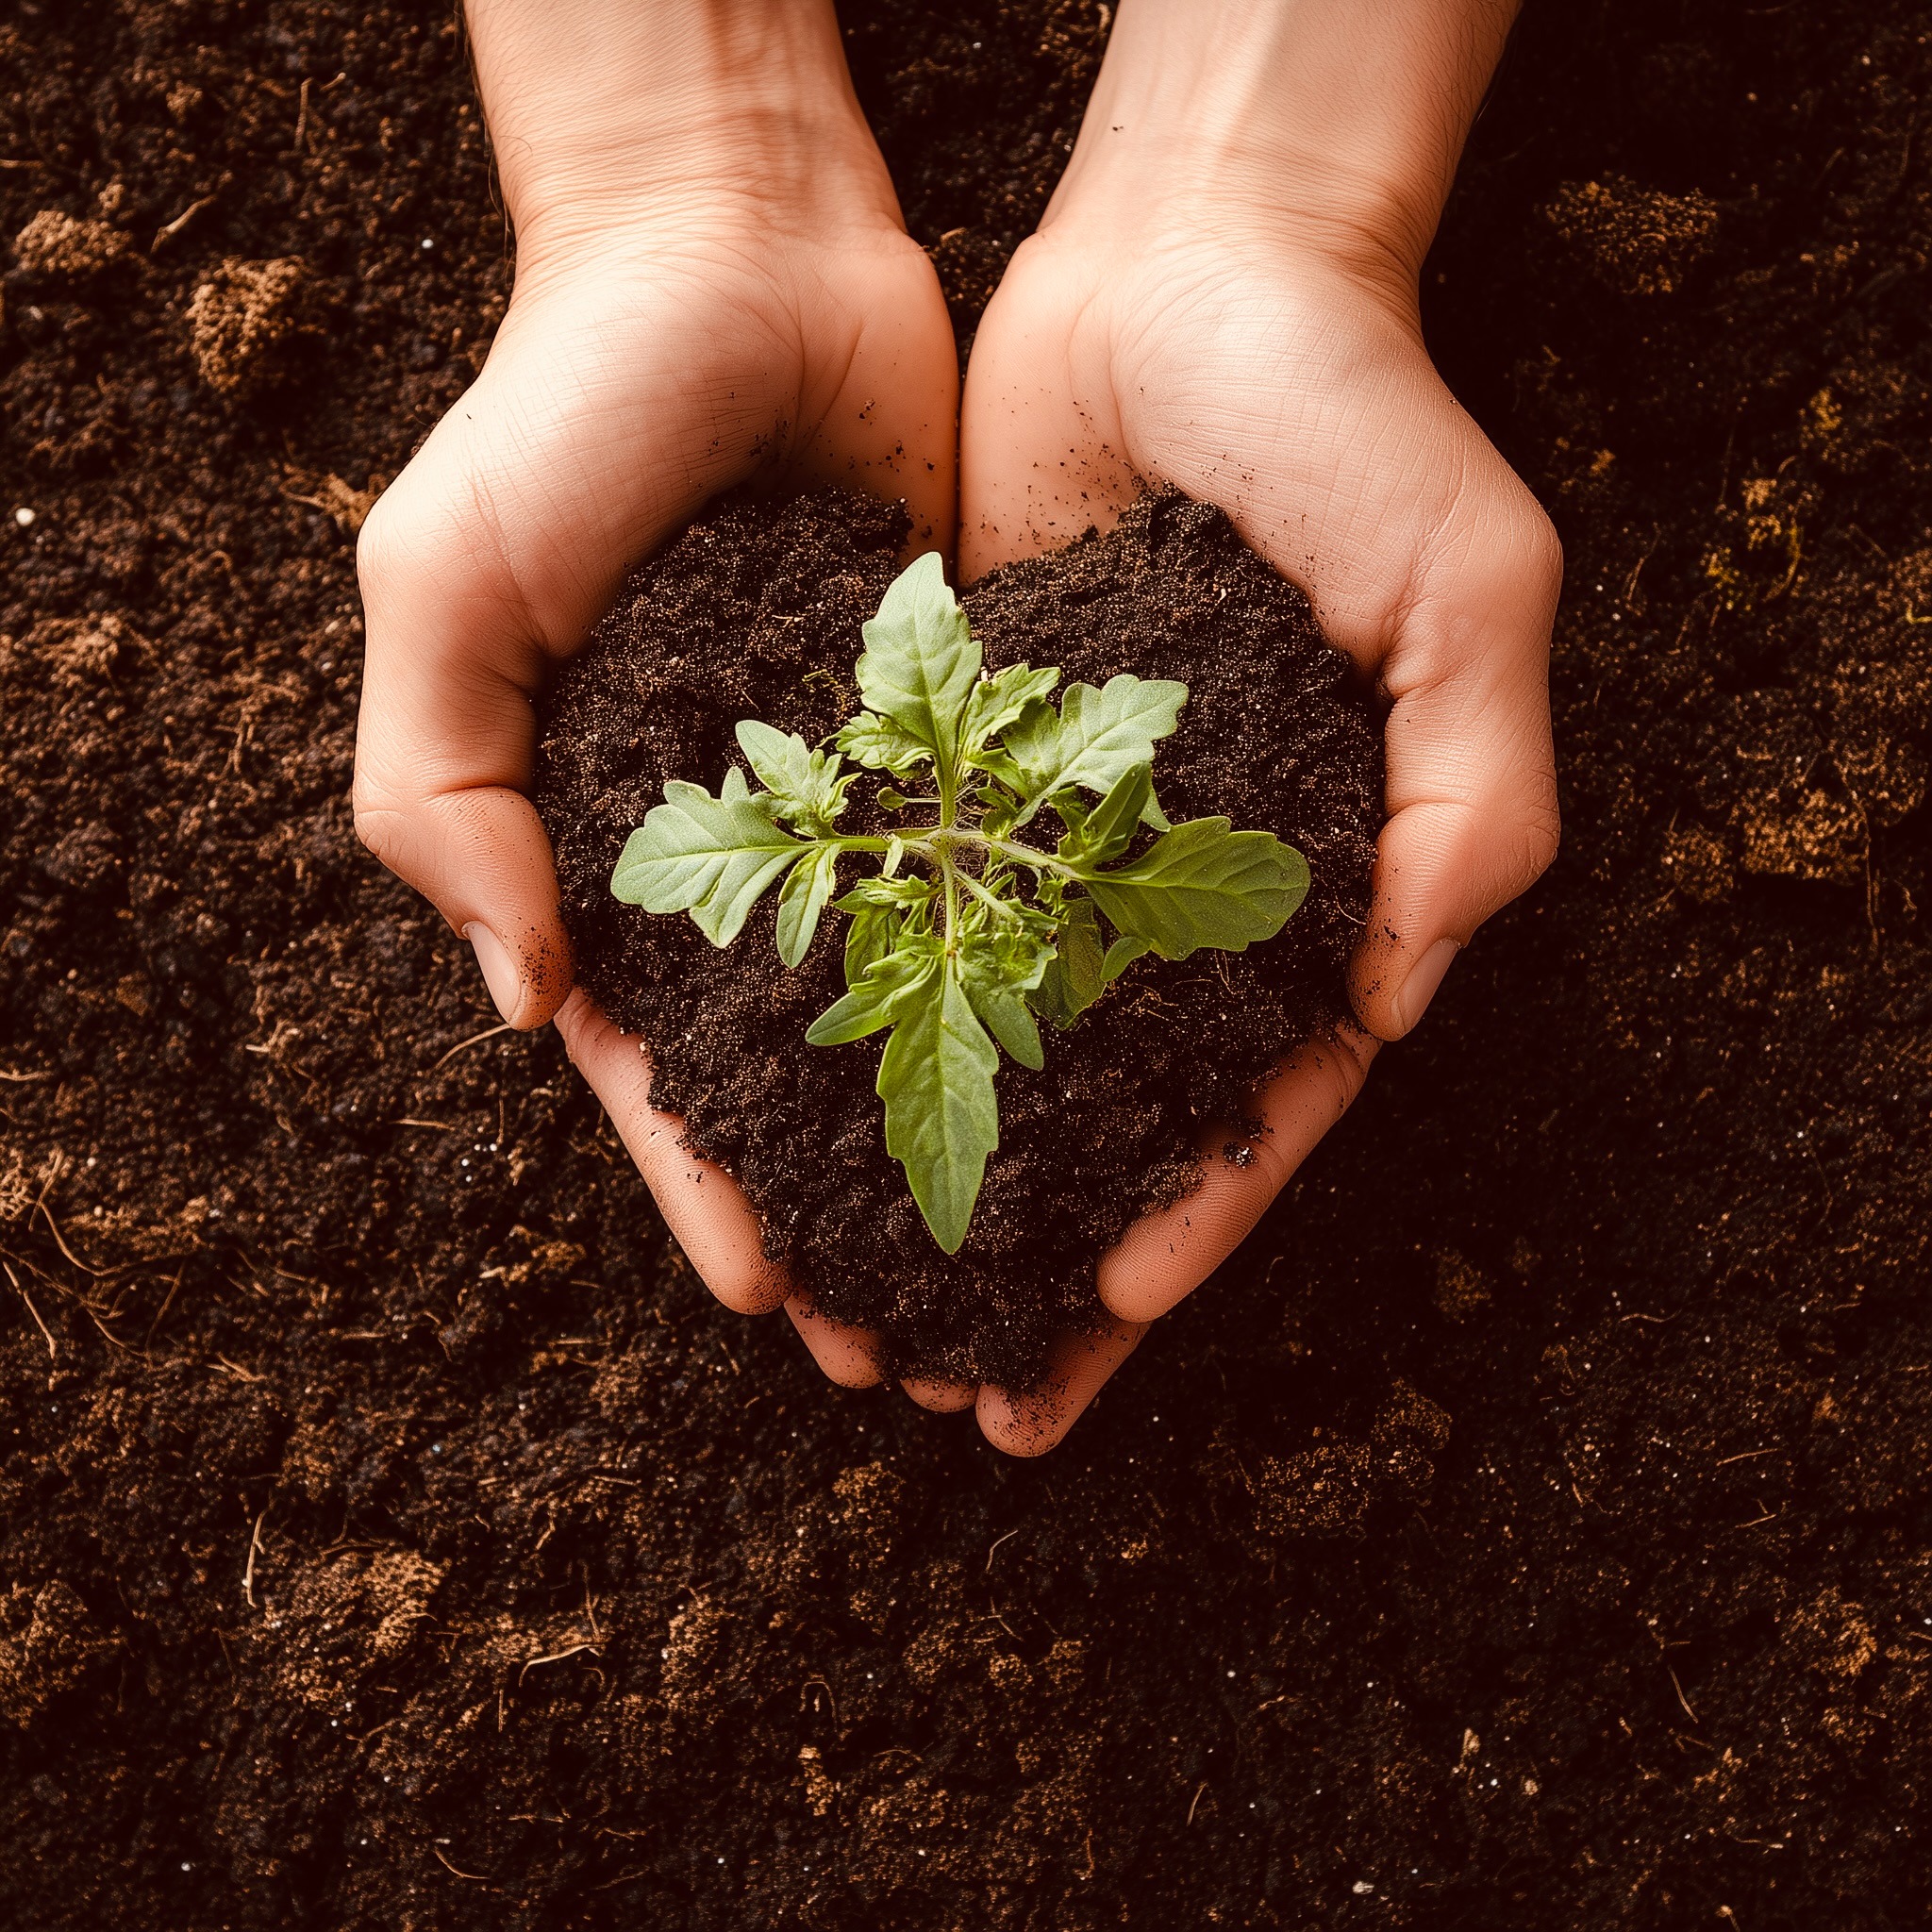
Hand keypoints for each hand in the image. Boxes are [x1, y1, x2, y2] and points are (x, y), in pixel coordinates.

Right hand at [352, 3, 953, 1343]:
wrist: (741, 250)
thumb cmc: (565, 410)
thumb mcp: (445, 591)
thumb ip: (451, 794)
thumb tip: (529, 997)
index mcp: (618, 846)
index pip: (665, 1059)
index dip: (709, 1184)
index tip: (772, 1302)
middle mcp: (755, 846)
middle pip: (809, 1067)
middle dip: (856, 1206)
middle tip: (919, 1343)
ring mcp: (876, 794)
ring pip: (930, 1002)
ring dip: (972, 1135)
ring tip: (1039, 1261)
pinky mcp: (979, 725)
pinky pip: (1022, 872)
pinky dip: (1057, 975)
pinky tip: (1115, 1072)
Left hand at [947, 0, 1561, 1450]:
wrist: (1187, 263)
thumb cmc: (1356, 414)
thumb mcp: (1468, 593)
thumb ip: (1466, 796)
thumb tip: (1397, 1000)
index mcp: (1308, 875)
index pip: (1256, 1087)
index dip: (1198, 1205)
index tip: (1116, 1310)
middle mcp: (1172, 877)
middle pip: (1106, 1105)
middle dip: (1048, 1251)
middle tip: (972, 1397)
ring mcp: (1054, 826)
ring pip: (985, 1041)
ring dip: (927, 1175)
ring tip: (854, 1307)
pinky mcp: (950, 757)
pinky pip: (894, 907)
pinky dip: (845, 1011)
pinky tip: (781, 1109)